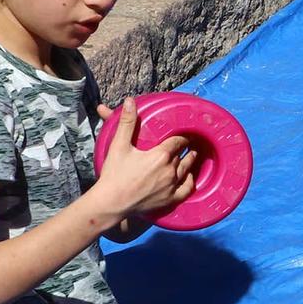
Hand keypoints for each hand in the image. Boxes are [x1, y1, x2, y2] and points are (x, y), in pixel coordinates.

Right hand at [91, 98, 197, 220]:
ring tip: (192, 155)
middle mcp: (170, 170)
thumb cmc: (114, 174)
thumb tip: (130, 100)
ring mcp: (171, 186)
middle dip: (186, 147)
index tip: (186, 132)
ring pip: (187, 170)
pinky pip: (186, 190)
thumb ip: (127, 122)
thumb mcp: (119, 145)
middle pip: (183, 155)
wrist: (110, 203)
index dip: (183, 136)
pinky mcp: (169, 200)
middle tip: (189, 142)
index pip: (179, 141)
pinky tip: (190, 177)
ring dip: (190, 161)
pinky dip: (190, 182)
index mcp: (161, 155)